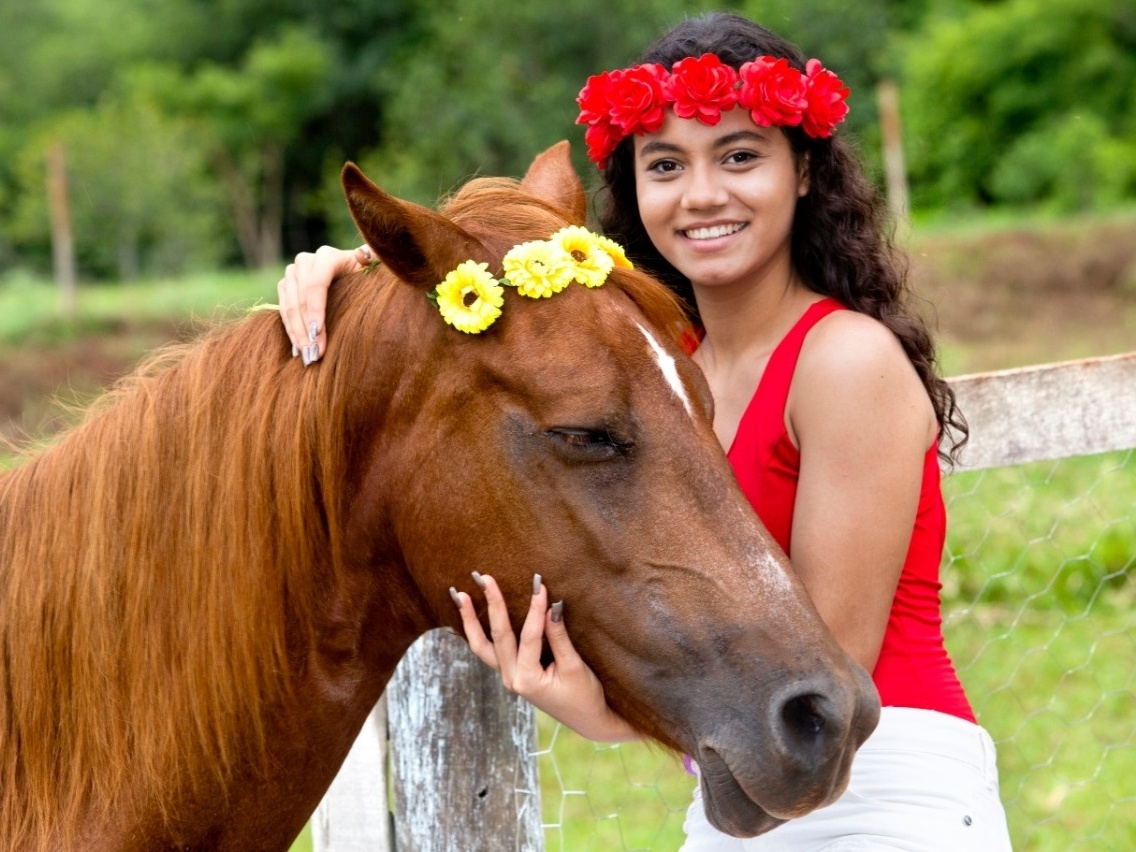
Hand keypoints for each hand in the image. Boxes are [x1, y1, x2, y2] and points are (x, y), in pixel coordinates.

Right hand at [277, 244, 372, 363]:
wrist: (353, 276)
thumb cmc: (368, 276)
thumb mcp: (372, 270)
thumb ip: (369, 264)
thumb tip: (362, 257)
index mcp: (328, 256)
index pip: (316, 283)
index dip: (315, 308)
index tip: (318, 333)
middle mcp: (306, 261)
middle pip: (300, 297)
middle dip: (306, 328)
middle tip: (314, 354)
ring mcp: (292, 273)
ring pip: (288, 305)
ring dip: (297, 333)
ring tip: (308, 356)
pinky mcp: (285, 286)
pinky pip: (283, 311)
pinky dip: (291, 331)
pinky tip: (298, 349)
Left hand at [451, 572, 640, 742]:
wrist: (589, 720)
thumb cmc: (585, 696)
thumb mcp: (574, 666)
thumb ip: (559, 636)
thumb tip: (551, 606)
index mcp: (527, 679)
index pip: (529, 636)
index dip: (536, 609)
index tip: (540, 584)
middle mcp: (512, 679)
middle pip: (498, 636)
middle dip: (492, 604)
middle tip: (484, 578)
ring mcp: (509, 677)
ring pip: (483, 646)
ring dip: (471, 620)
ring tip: (460, 595)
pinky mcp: (512, 673)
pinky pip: (489, 651)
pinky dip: (478, 633)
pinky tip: (471, 617)